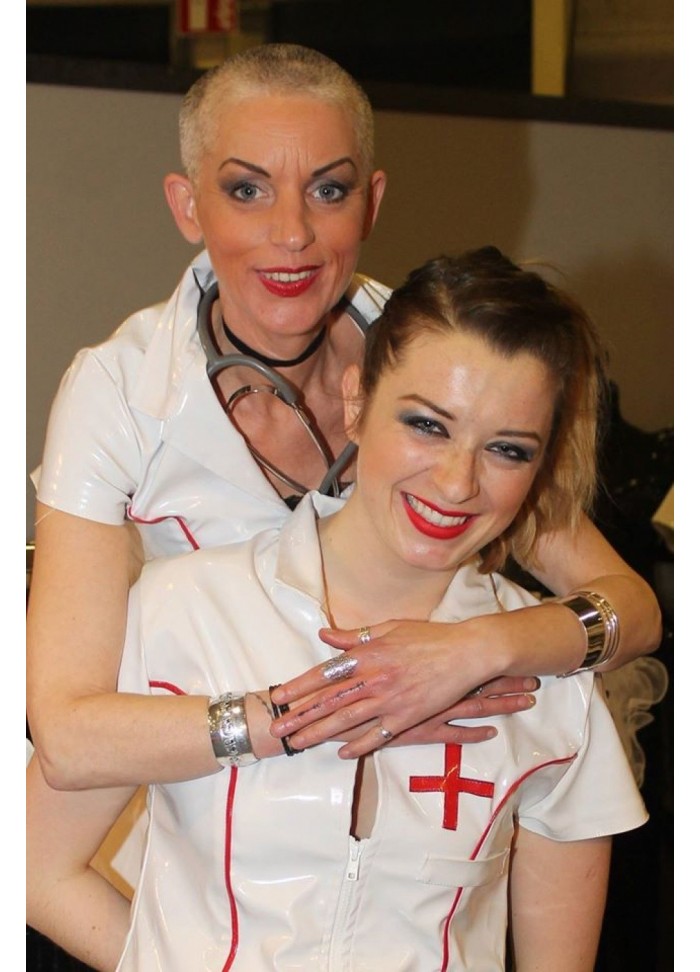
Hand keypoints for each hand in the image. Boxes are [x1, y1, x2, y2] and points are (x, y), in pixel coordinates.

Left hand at [270, 619, 538, 757]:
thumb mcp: (390, 628)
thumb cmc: (429, 637)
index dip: (300, 687)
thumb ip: (355, 637)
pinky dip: (359, 745)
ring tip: (298, 743)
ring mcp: (391, 700)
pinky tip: (342, 752)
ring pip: (348, 720)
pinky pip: (378, 735)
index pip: (326, 673)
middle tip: (277, 730)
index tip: (280, 697)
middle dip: (301, 716)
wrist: (466, 653)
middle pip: (330, 701)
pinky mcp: (408, 717)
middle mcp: (375, 678)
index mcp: (368, 654)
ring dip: (319, 733)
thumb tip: (324, 636)